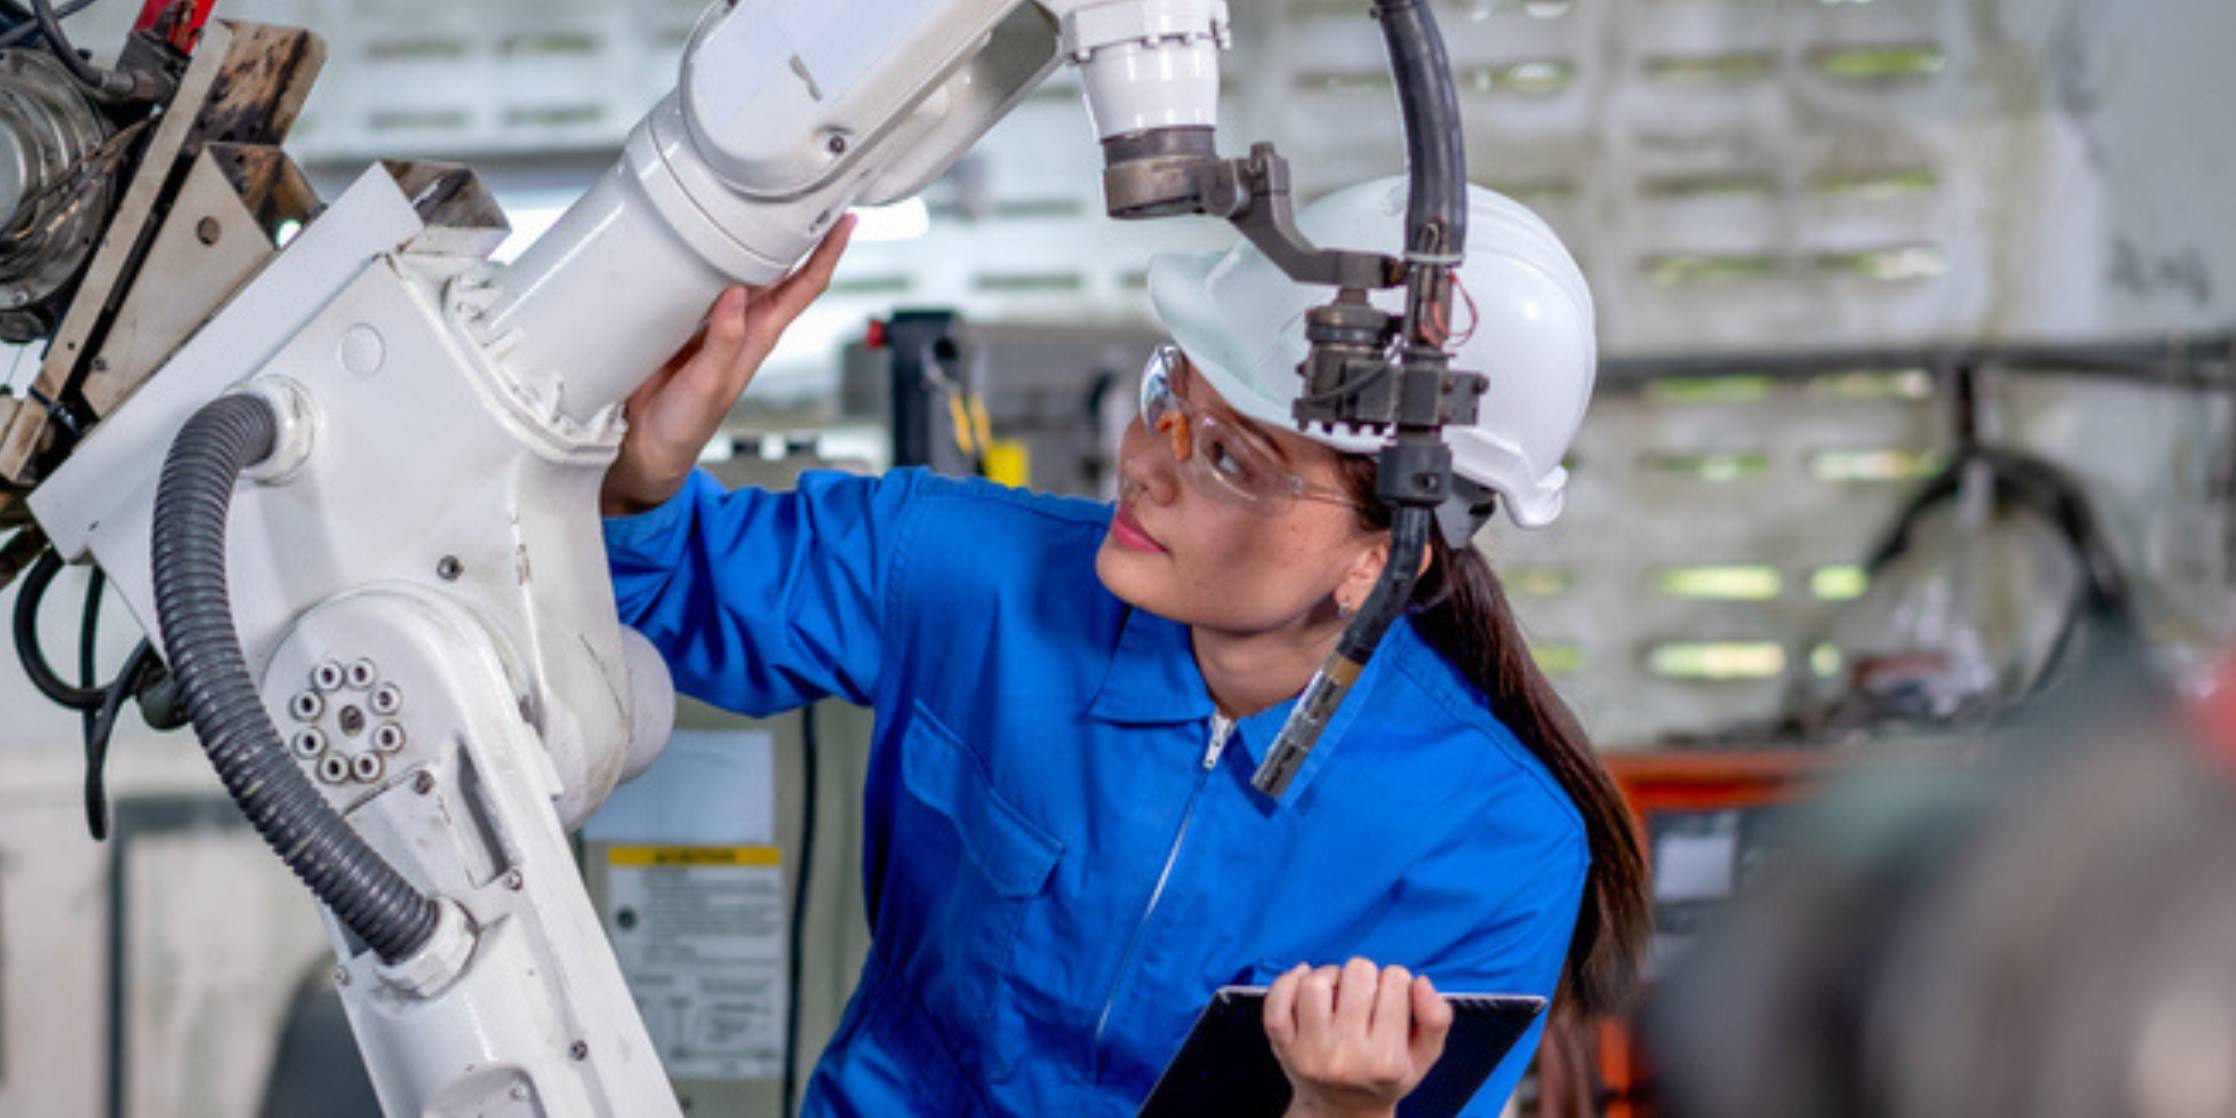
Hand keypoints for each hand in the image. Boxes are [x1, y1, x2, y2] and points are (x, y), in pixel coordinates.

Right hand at [599, 215, 855, 516]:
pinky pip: (697, 274)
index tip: (846, 222)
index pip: (805, 287)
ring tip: (762, 198)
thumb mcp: (711, 384)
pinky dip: (703, 250)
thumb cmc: (686, 425)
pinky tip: (698, 229)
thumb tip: (737, 295)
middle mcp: (742, 322)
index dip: (828, 254)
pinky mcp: (681, 317)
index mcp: (759, 336)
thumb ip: (724, 343)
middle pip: (780, 268)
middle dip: (798, 231)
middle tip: (811, 190)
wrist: (647, 444)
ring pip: (741, 267)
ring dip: (753, 236)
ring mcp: (712, 318)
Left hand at [1266, 958, 1453, 1117]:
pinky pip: (1276, 1002)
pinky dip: (1288, 981)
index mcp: (1386, 1059)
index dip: (1397, 982)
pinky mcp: (1282, 1047)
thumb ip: (1436, 1019)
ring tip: (1337, 990)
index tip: (1392, 1000)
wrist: (1341, 1113)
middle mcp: (1346, 1056)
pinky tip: (1304, 980)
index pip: (1396, 981)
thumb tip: (1420, 981)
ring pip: (1316, 983)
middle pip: (1357, 974)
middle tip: (1365, 996)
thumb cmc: (1383, 1078)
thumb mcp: (1423, 1057)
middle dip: (1365, 976)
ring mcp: (1309, 1052)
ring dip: (1329, 975)